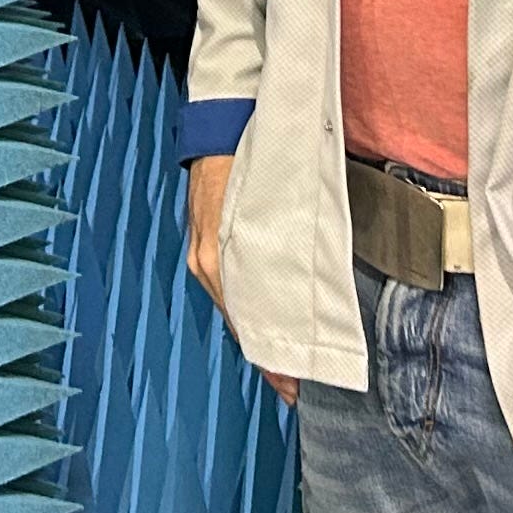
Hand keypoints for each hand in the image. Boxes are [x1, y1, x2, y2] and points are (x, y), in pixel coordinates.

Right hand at [186, 154, 297, 406]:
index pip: (249, 325)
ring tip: (283, 363)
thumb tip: (309, 297)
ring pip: (234, 307)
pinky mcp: (206, 243)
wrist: (221, 124)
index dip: (272, 359)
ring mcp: (203, 254)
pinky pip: (227, 288)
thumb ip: (286, 252)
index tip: (292, 387)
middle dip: (267, 355)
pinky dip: (245, 309)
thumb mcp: (275, 208)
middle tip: (293, 385)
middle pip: (240, 322)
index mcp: (220, 259)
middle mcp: (207, 264)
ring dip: (258, 332)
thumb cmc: (251, 160)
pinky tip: (261, 321)